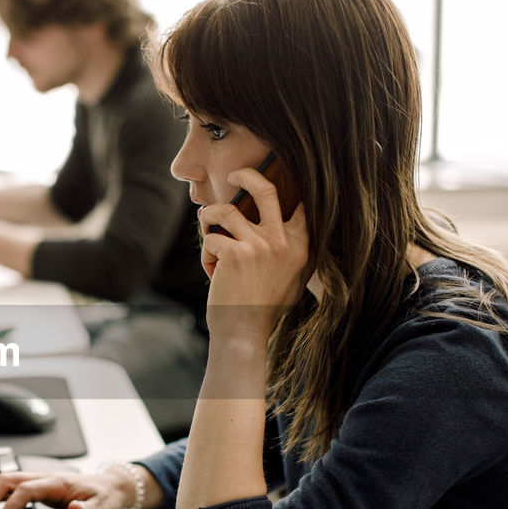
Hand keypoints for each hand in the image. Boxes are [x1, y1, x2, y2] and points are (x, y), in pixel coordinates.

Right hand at [0, 471, 134, 508]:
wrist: (109, 487)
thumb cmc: (104, 498)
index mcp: (56, 483)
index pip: (25, 489)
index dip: (10, 505)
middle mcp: (42, 478)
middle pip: (6, 481)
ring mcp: (36, 481)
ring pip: (2, 483)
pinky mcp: (34, 488)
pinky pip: (7, 490)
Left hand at [198, 165, 310, 345]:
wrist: (244, 332)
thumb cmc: (264, 308)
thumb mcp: (292, 279)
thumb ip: (290, 252)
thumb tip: (282, 225)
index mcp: (301, 245)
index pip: (300, 202)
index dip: (287, 185)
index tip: (273, 175)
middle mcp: (283, 241)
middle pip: (264, 189)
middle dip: (245, 176)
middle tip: (232, 176)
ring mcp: (259, 245)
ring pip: (225, 211)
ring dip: (208, 218)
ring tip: (206, 227)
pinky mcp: (235, 253)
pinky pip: (211, 239)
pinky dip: (206, 254)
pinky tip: (211, 273)